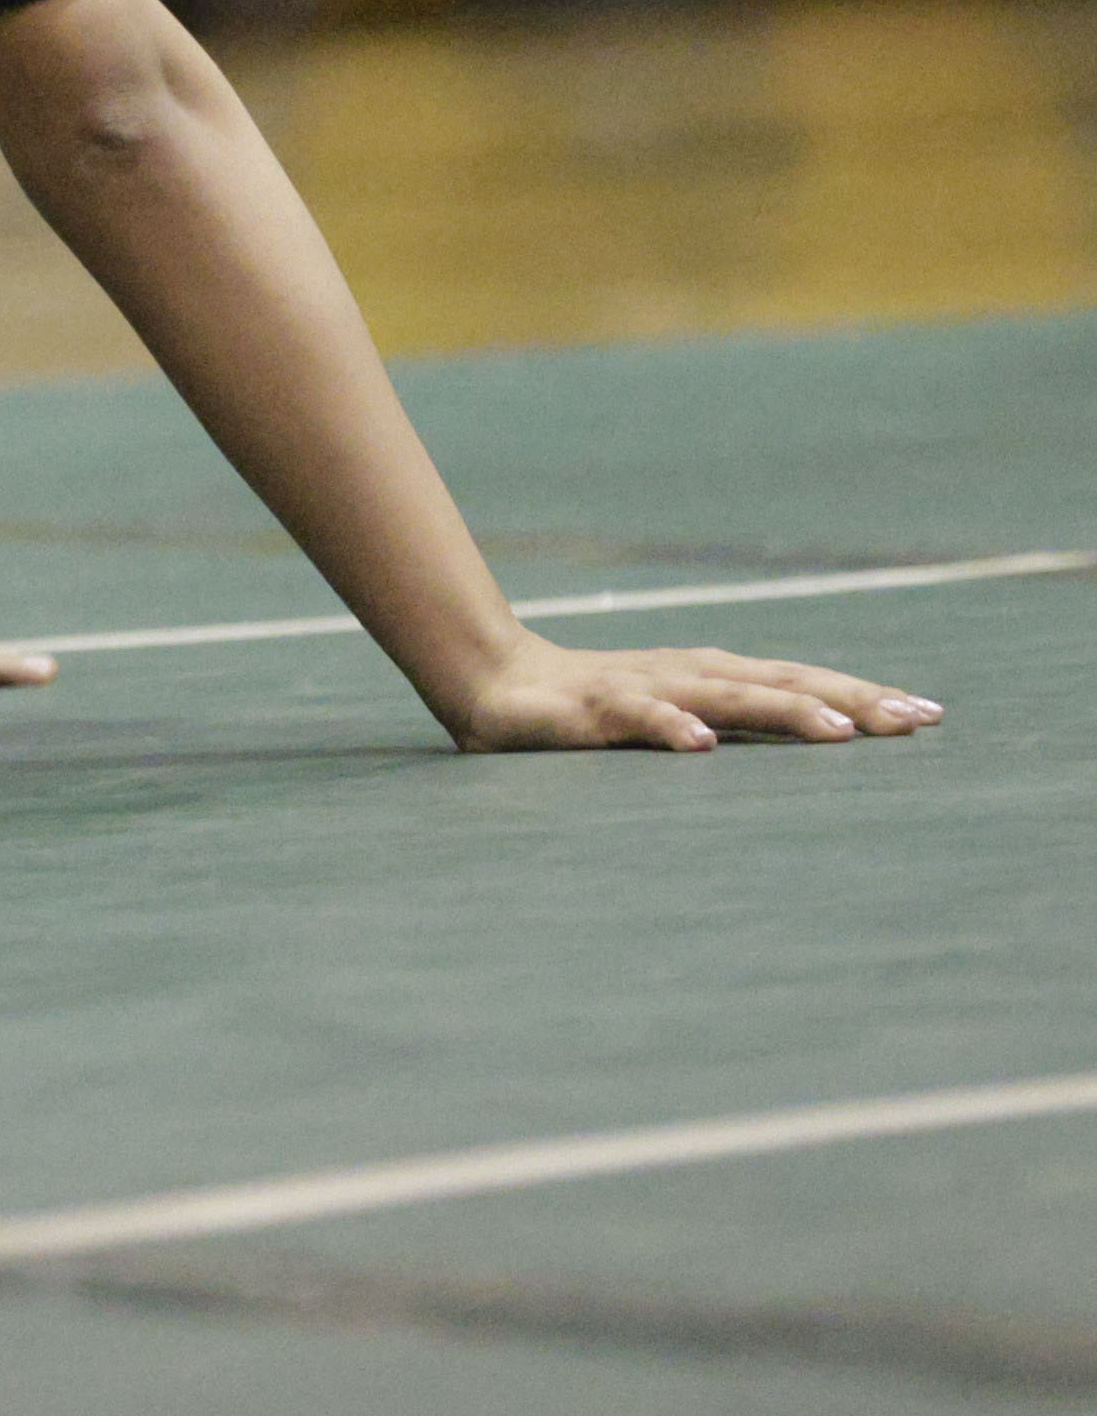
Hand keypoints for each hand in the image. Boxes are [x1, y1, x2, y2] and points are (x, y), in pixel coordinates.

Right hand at [435, 627, 939, 752]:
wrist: (491, 679)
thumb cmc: (594, 706)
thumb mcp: (675, 716)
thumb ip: (733, 725)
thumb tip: (818, 743)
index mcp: (711, 676)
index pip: (799, 680)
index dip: (862, 694)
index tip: (928, 713)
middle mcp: (687, 674)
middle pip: (780, 683)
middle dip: (849, 699)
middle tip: (912, 719)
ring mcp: (642, 688)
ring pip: (722, 695)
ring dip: (782, 708)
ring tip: (837, 730)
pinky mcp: (591, 710)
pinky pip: (634, 719)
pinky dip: (669, 728)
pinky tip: (700, 745)